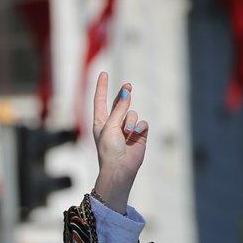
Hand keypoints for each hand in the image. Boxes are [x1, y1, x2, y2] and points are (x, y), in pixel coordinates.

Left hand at [91, 72, 148, 213]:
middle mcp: (113, 124)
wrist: (120, 168)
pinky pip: (142, 123)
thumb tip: (126, 91)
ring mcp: (126, 129)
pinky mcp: (139, 135)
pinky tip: (135, 136)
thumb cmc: (109, 149)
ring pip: (133, 114)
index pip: (100, 100)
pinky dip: (139, 128)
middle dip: (124, 94)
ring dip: (130, 122)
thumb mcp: (110, 126)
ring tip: (126, 133)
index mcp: (100, 122)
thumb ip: (119, 108)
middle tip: (128, 85)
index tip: (103, 73)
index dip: (102, 87)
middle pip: (120, 103)